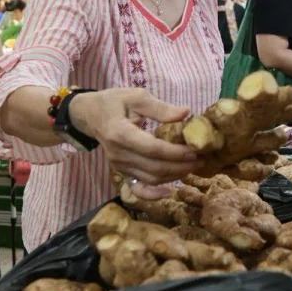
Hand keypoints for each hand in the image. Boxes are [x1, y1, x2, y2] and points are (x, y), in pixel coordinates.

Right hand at [70, 89, 199, 199]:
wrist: (90, 115)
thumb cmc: (114, 102)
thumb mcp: (136, 96)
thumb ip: (160, 108)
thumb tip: (186, 113)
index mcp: (120, 133)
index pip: (152, 148)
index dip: (175, 152)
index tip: (195, 151)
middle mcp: (118, 154)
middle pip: (153, 167)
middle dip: (180, 166)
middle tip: (201, 159)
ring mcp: (119, 166)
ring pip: (150, 179)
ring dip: (173, 176)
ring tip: (193, 166)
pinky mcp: (121, 172)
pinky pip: (138, 188)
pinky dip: (153, 194)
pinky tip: (169, 192)